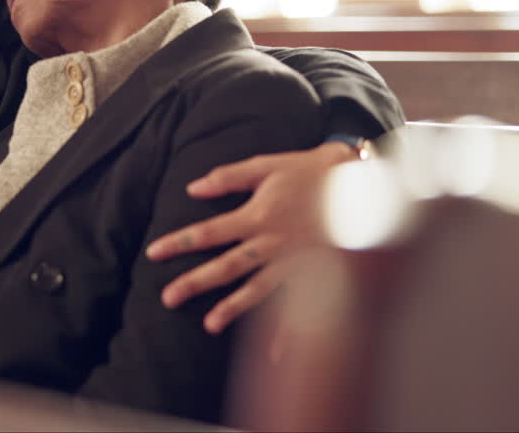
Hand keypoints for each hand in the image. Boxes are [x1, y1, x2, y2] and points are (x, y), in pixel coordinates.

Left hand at [145, 141, 357, 333]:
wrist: (364, 184)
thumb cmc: (312, 170)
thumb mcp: (268, 165)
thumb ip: (230, 177)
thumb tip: (192, 187)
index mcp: (258, 214)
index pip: (209, 231)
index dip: (180, 242)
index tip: (153, 253)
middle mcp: (273, 242)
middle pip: (227, 267)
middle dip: (195, 283)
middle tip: (166, 298)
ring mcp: (295, 262)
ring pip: (258, 290)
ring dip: (232, 308)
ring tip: (208, 324)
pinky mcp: (317, 274)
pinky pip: (299, 307)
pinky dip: (288, 332)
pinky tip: (273, 354)